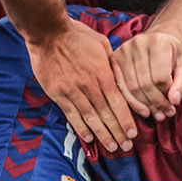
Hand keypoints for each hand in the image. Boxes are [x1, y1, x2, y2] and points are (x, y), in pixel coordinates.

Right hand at [28, 17, 136, 149]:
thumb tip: (122, 76)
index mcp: (102, 72)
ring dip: (102, 134)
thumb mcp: (101, 44)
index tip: (133, 133)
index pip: (118, 102)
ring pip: (90, 117)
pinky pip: (71, 114)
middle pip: (106, 114)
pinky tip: (89, 138)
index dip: (126, 119)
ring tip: (111, 147)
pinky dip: (80, 127)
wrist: (48, 32)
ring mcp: (72, 90)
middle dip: (118, 132)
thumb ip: (112, 62)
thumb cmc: (76, 35)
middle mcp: (89, 84)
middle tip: (126, 147)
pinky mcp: (57, 93)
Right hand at [111, 30, 181, 120]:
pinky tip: (142, 110)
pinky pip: (120, 86)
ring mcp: (124, 50)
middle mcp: (138, 43)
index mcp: (158, 41)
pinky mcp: (114, 58)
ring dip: (144, 105)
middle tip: (165, 114)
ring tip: (156, 114)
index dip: (167, 94)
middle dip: (156, 103)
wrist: (159, 38)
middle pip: (145, 83)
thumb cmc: (174, 55)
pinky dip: (131, 101)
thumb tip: (174, 101)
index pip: (161, 77)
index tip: (173, 104)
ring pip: (132, 87)